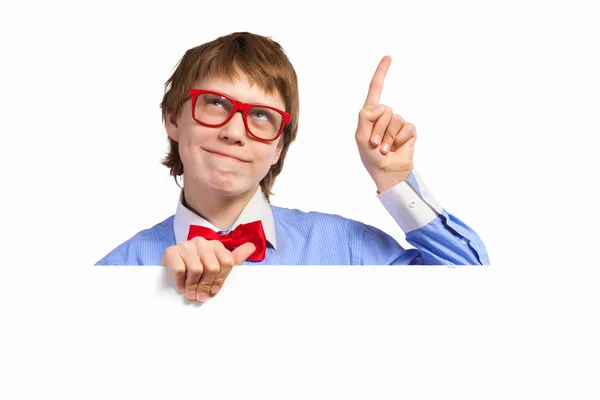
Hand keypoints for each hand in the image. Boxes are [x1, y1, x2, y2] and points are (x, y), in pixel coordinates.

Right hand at [161, 238, 255, 302]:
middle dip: (207, 285)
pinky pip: (179, 270)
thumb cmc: (198, 267)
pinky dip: (181, 282)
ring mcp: (186, 245)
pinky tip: (181, 287)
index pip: (227, 262)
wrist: (171, 266)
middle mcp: (201, 242)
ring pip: (196, 269)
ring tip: (191, 294)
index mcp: (215, 244)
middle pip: (212, 267)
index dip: (222, 280)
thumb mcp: (218, 264)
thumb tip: (251, 246)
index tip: (215, 290)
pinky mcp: (171, 251)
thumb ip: (235, 257)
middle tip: (201, 296)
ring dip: (193, 286)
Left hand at [355, 56, 417, 193]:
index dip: (381, 74)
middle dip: (378, 129)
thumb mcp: (360, 137)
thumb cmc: (370, 158)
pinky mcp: (410, 131)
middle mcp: (385, 116)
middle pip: (384, 110)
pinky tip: (397, 148)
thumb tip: (381, 107)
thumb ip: (365, 117)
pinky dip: (400, 140)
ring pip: (395, 120)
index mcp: (371, 115)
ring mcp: (398, 123)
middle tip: (375, 145)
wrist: (387, 172)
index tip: (389, 57)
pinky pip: (406, 128)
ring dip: (388, 138)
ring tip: (384, 149)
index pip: (376, 90)